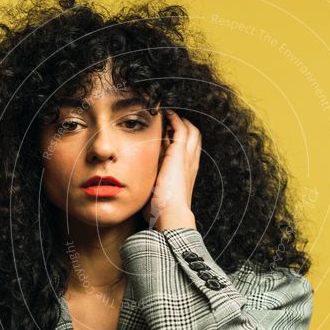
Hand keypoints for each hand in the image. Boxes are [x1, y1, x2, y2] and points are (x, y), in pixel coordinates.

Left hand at [142, 109, 200, 230]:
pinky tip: (166, 114)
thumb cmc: (162, 212)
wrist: (171, 215)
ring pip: (191, 131)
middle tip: (170, 120)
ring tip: (168, 115)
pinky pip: (181, 129)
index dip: (180, 140)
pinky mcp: (180, 153)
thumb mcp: (157, 195)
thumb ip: (150, 186)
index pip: (188, 151)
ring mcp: (187, 157)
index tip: (168, 134)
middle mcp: (191, 164)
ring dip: (180, 121)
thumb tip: (135, 186)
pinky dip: (175, 119)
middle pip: (194, 138)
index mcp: (187, 174)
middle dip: (184, 126)